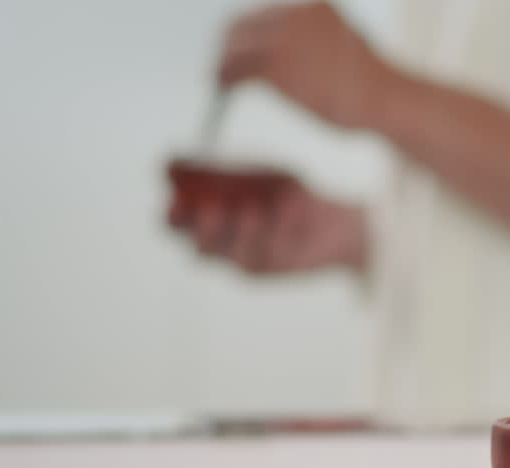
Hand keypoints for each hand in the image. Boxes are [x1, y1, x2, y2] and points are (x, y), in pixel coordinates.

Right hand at [172, 179, 366, 273]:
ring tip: (254, 208)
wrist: (337, 223)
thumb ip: (228, 171)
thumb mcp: (258, 178)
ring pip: (238, 256)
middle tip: (211, 208)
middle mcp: (226, 250)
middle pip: (201, 250)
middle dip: (204, 231)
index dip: (172, 217)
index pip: (177, 229)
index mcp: (212, 226)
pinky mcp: (278, 269)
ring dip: (244, 232)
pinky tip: (288, 209)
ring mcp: (252, 262)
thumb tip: (178, 156)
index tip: (176, 199)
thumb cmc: (288, 197)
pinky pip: (274, 253)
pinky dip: (280, 230)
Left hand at [218, 1, 388, 128]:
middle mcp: (295, 15)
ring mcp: (284, 38)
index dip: (247, 32)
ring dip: (224, 63)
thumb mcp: (345, 47)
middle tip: (222, 66)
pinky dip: (225, 77)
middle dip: (229, 46)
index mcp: (313, 8)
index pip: (266, 15)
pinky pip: (237, 69)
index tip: (236, 48)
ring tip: (219, 78)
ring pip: (236, 47)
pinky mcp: (276, 65)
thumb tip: (288, 61)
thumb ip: (316, 43)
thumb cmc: (371, 84)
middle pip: (244, 25)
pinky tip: (223, 87)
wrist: (384, 98)